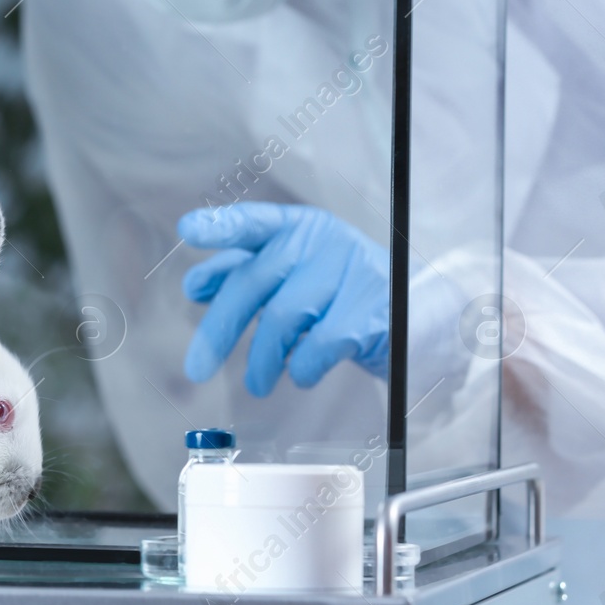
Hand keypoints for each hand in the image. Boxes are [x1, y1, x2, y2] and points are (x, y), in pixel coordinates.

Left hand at [178, 202, 388, 396]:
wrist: (417, 321)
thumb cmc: (340, 297)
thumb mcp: (293, 278)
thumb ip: (244, 273)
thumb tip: (196, 284)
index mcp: (299, 227)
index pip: (253, 222)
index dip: (220, 226)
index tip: (187, 230)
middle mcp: (324, 241)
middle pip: (254, 282)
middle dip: (219, 329)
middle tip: (197, 368)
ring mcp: (353, 271)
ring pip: (282, 318)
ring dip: (261, 359)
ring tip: (257, 382)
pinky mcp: (374, 310)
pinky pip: (318, 345)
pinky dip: (301, 368)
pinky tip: (300, 374)